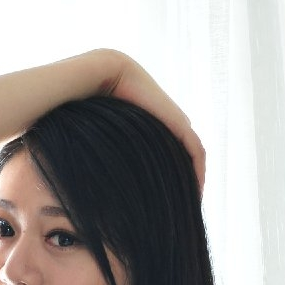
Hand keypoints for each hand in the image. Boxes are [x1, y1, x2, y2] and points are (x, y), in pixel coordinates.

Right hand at [100, 54, 206, 194]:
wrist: (101, 75)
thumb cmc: (87, 105)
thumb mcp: (99, 137)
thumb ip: (103, 154)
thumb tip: (92, 184)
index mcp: (146, 125)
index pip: (164, 155)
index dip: (166, 179)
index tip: (163, 204)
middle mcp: (163, 121)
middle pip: (179, 157)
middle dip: (182, 183)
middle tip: (180, 209)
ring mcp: (173, 120)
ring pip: (189, 157)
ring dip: (191, 181)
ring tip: (188, 206)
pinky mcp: (179, 122)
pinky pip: (195, 151)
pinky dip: (197, 173)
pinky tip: (194, 194)